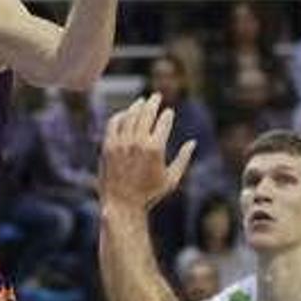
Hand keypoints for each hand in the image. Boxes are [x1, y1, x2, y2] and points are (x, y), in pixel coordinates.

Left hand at [98, 93, 194, 208]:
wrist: (122, 203)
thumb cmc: (150, 194)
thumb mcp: (172, 179)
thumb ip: (184, 159)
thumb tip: (192, 142)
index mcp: (155, 148)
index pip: (163, 122)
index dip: (167, 115)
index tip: (169, 112)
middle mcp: (137, 142)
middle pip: (146, 113)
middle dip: (153, 102)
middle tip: (156, 96)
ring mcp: (121, 142)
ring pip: (130, 115)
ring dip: (137, 106)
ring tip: (142, 102)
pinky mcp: (108, 145)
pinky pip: (114, 123)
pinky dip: (121, 115)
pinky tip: (126, 114)